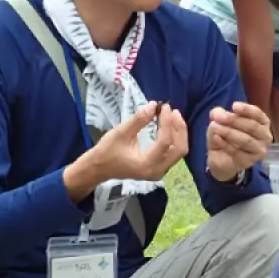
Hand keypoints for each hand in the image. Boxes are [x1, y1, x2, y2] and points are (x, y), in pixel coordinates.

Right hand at [71, 103, 187, 192]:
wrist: (99, 168)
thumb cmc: (107, 151)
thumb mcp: (121, 132)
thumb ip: (139, 120)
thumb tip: (153, 105)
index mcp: (146, 164)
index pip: (164, 141)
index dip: (167, 122)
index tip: (164, 106)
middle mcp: (157, 171)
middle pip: (179, 148)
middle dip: (178, 128)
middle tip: (172, 111)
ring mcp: (160, 172)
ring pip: (179, 151)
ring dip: (179, 132)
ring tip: (173, 115)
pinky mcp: (159, 168)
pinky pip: (174, 153)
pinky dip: (175, 138)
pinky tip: (170, 126)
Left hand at [207, 102, 271, 181]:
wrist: (222, 159)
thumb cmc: (227, 136)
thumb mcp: (221, 122)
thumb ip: (219, 115)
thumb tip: (216, 113)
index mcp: (262, 123)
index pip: (258, 114)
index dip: (246, 109)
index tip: (233, 106)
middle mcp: (265, 137)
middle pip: (252, 126)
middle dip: (234, 120)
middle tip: (218, 117)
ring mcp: (258, 151)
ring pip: (246, 140)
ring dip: (229, 132)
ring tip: (214, 126)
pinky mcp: (248, 162)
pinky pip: (237, 152)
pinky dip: (225, 144)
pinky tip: (215, 137)